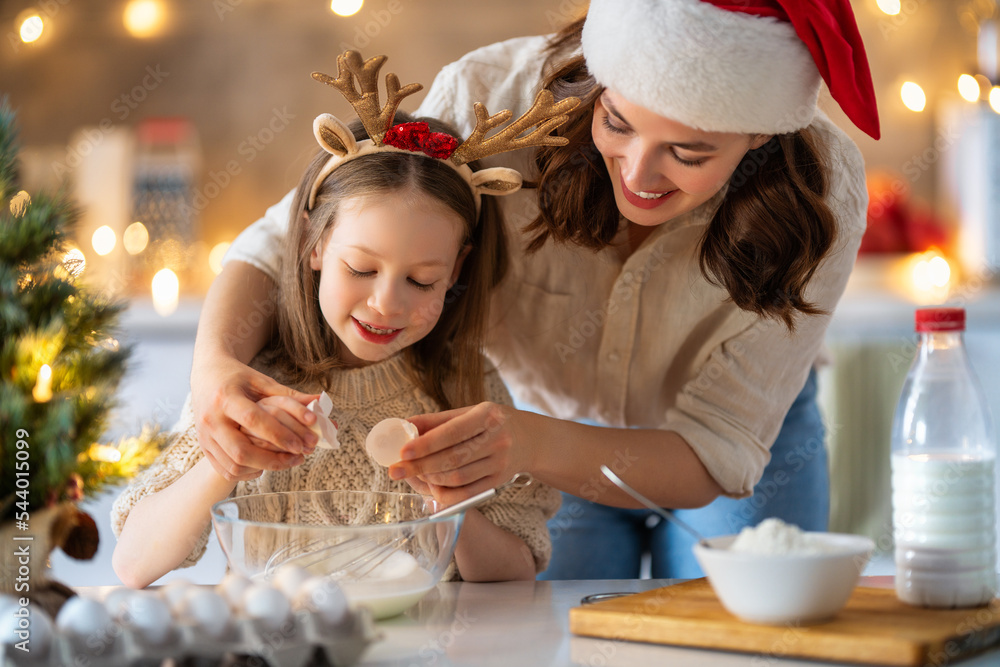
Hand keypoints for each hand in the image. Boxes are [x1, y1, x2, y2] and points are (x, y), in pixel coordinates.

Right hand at [191, 355, 318, 480]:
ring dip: (262, 468)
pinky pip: (225, 469)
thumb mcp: (261, 381)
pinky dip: (247, 473)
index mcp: (226, 397)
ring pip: (232, 464)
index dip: (277, 435)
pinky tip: (264, 466)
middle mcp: (211, 418)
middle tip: (297, 457)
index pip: (253, 420)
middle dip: (272, 459)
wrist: (206, 375)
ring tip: (285, 462)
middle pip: (240, 450)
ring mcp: (205, 435)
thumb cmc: (238, 377)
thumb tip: (320, 402)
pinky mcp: (204, 446)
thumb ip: (289, 395)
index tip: (300, 444)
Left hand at [388, 402, 525, 504]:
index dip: (426, 444)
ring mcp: (499, 464)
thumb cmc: (492, 422)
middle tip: (396, 470)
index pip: (452, 433)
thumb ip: (437, 421)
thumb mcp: (469, 412)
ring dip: (430, 478)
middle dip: (420, 466)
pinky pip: (466, 493)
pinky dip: (444, 493)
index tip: (402, 451)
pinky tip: (431, 486)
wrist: (530, 439)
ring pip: (457, 478)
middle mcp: (497, 441)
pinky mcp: (498, 482)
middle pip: (452, 459)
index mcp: (488, 416)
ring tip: (414, 474)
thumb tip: (404, 425)